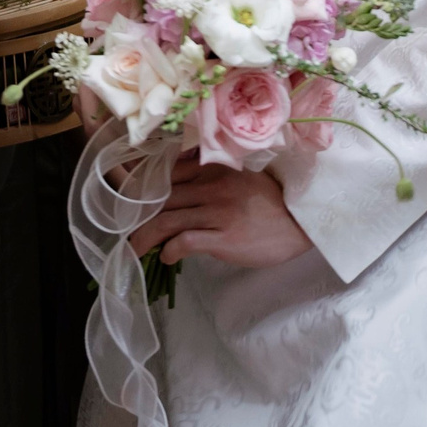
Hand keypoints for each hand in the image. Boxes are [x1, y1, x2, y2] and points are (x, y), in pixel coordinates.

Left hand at [128, 154, 313, 267]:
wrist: (301, 222)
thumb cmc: (269, 204)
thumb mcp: (237, 179)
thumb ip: (208, 179)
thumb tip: (174, 191)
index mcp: (214, 168)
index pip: (166, 174)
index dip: (143, 190)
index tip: (130, 205)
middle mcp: (212, 185)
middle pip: (160, 198)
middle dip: (136, 217)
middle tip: (125, 232)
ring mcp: (219, 211)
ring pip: (166, 219)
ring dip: (144, 237)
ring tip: (134, 250)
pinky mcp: (226, 237)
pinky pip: (186, 241)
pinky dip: (169, 251)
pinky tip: (167, 258)